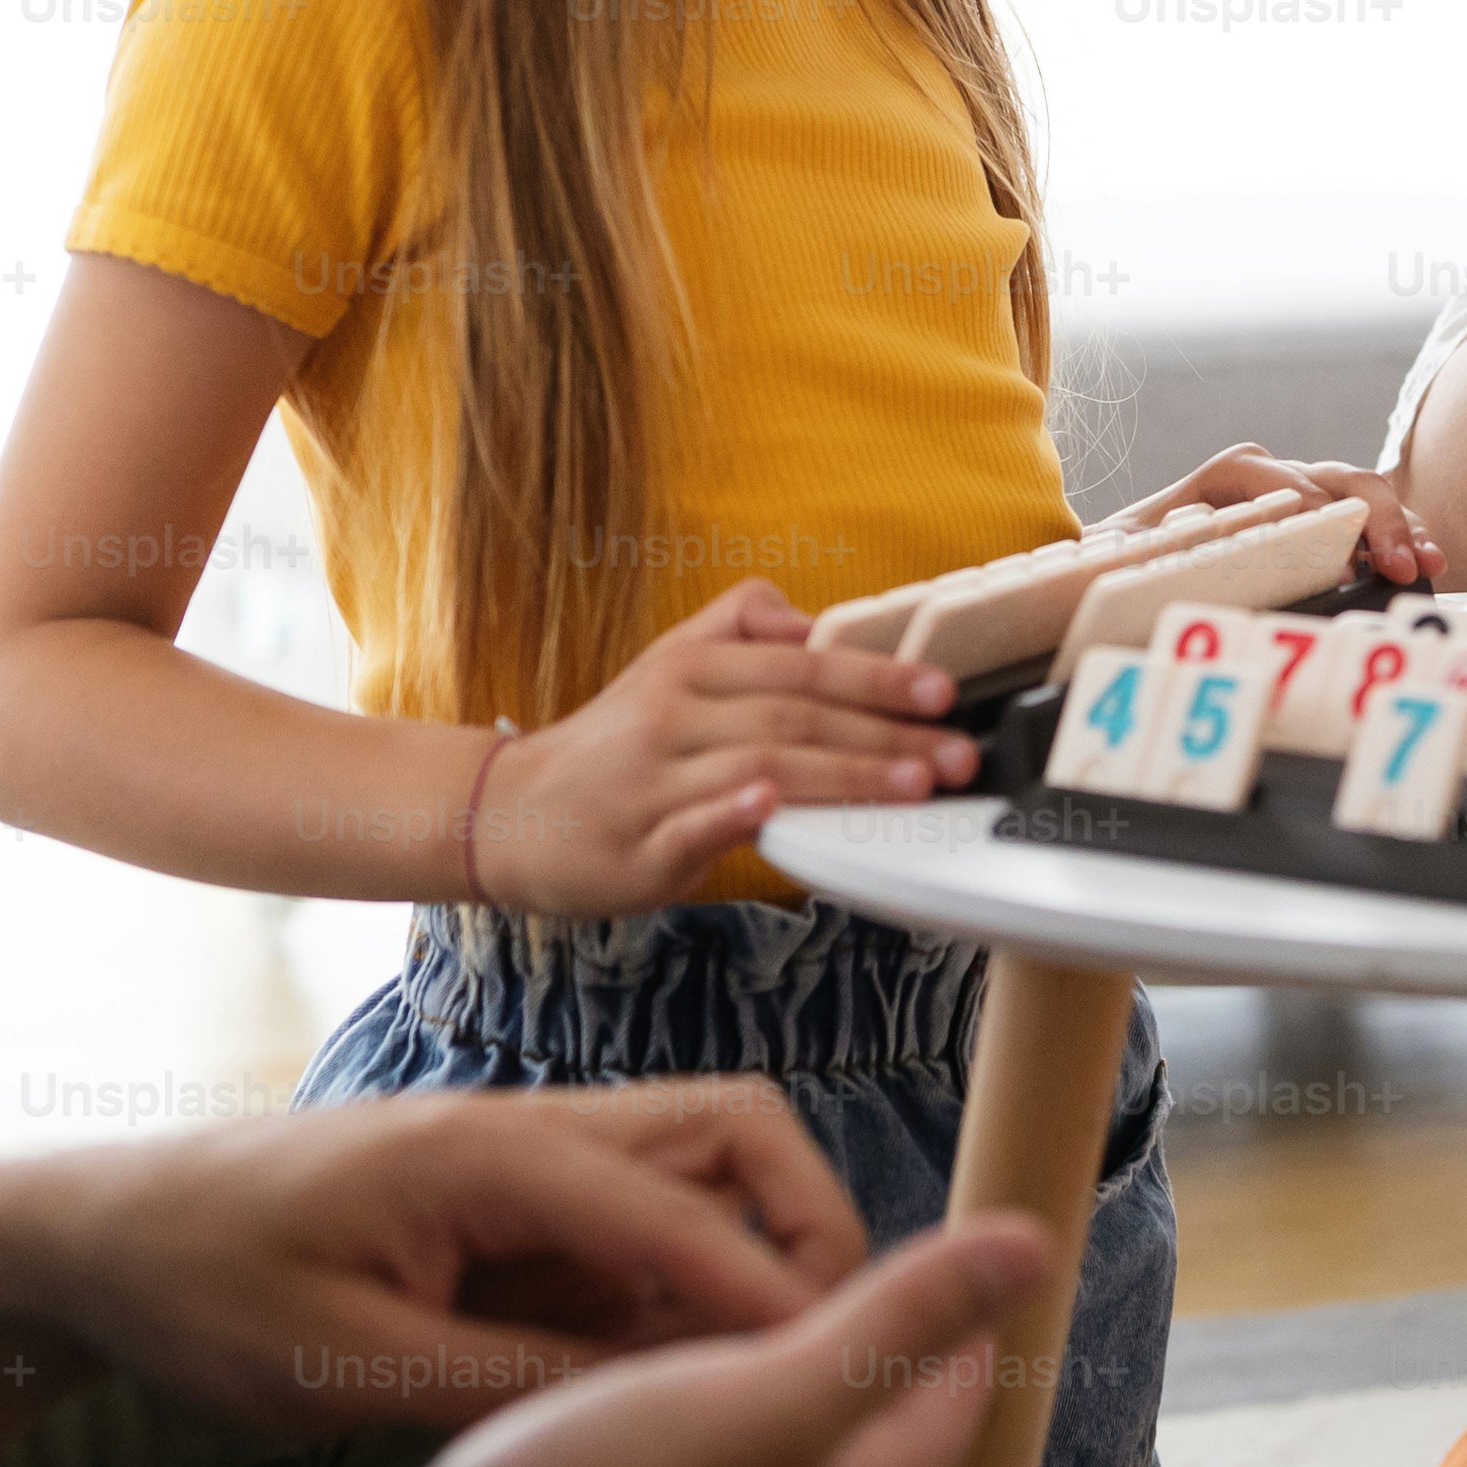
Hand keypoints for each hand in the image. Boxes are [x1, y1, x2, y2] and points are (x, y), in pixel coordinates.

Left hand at [26, 1083, 873, 1436]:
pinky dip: (683, 1289)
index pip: (683, 1217)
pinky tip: (665, 1376)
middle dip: (808, 1232)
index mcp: (490, 1156)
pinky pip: (637, 1229)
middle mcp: (529, 1132)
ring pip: (703, 1174)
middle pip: (737, 1138)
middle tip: (825, 1352)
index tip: (837, 1376)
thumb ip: (502, 1385)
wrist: (107, 1237)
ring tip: (757, 1376)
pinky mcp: (512, 1202)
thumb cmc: (200, 1289)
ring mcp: (526, 1161)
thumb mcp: (341, 1369)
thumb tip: (646, 1410)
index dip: (773, 1302)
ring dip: (751, 1260)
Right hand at [358, 1212, 1055, 1466]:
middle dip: (871, 1364)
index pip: (936, 1425)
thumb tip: (1032, 1255)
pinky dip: (675, 1419)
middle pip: (854, 1450)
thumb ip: (895, 1326)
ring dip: (766, 1390)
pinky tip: (628, 1388)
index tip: (967, 1274)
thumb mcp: (769, 1394)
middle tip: (864, 1281)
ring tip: (742, 1312)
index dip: (959, 1342)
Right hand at [465, 579, 986, 915]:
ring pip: (758, 766)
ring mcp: (654, 782)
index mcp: (690, 668)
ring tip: (912, 785)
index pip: (800, 666)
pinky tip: (772, 806)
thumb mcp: (668, 663)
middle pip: (794, 715)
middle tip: (957, 753)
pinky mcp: (638, 846)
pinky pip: (690, 825)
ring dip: (843, 774)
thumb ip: (740, 629)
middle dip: (887, 734)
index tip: (943, 690)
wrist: (509, 812)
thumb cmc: (611, 744)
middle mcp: (672, 715)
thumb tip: (815, 620)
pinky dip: (733, 813)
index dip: (875, 676)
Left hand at [1103, 441, 1440, 586]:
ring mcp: (1305, 492)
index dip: (1311, 515)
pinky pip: (1373, 517)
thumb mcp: (1131, 552)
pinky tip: (1429, 561)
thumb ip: (1157, 548)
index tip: (1338, 562)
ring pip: (1362, 494)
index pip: (1277, 481)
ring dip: (1398, 527)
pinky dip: (1402, 536)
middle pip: (1334, 479)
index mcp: (1227, 476)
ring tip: (1426, 563)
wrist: (1138, 559)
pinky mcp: (1326, 517)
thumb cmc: (1134, 556)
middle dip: (1372, 520)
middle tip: (1396, 566)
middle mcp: (1272, 475)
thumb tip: (1189, 555)